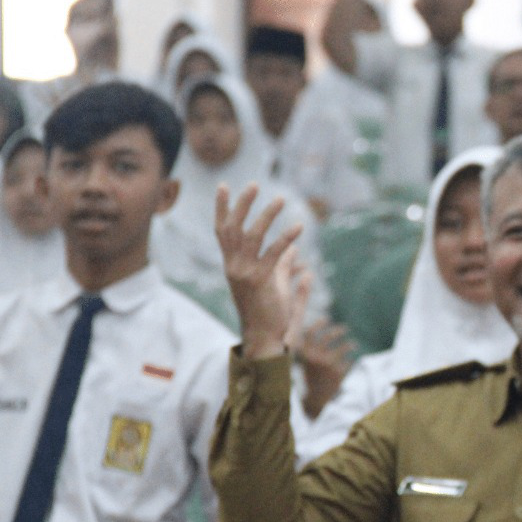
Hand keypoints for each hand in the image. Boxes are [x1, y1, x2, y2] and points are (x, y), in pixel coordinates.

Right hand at [215, 183, 305, 359]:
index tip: (224, 186)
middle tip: (254, 184)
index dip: (222, 208)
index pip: (222, 231)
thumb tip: (294, 250)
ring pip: (252, 237)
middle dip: (242, 204)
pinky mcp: (260, 282)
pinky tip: (299, 227)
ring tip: (280, 199)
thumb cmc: (268, 310)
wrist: (265, 336)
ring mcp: (244, 274)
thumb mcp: (274, 282)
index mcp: (232, 264)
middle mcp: (233, 266)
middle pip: (233, 228)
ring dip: (267, 216)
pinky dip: (286, 239)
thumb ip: (281, 264)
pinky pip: (273, 254)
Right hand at [298, 319, 352, 418]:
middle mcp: (315, 357)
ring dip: (350, 344)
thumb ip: (311, 345)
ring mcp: (327, 364)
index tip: (327, 318)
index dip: (318, 324)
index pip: (310, 333)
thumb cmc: (312, 375)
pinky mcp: (338, 372)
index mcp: (304, 354)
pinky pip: (348, 361)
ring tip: (353, 345)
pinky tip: (345, 366)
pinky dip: (348, 362)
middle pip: (329, 337)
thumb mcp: (307, 360)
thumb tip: (321, 323)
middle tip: (345, 328)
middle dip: (338, 330)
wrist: (316, 397)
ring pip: (344, 347)